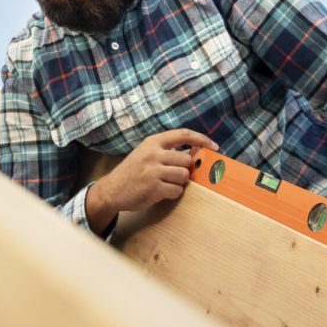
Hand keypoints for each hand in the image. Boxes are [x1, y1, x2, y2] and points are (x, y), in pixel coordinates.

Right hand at [86, 129, 217, 232]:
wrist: (112, 190)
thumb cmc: (133, 171)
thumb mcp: (146, 153)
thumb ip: (167, 151)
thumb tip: (195, 152)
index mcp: (153, 142)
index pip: (183, 134)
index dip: (201, 139)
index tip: (214, 146)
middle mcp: (153, 154)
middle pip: (187, 160)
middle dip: (184, 169)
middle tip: (173, 175)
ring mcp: (153, 171)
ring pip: (183, 176)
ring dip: (178, 182)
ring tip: (164, 183)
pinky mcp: (154, 188)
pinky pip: (177, 190)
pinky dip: (173, 193)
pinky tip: (161, 192)